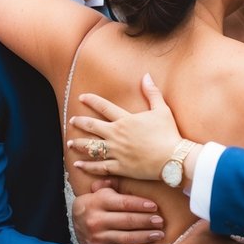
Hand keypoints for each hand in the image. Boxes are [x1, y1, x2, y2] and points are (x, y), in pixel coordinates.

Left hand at [69, 74, 184, 179]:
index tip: (82, 97)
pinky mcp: (119, 167)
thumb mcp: (162, 110)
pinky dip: (87, 166)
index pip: (104, 107)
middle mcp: (117, 135)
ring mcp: (117, 152)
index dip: (92, 101)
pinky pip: (99, 166)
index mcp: (126, 120)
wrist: (172, 158)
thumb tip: (146, 76)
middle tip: (72, 121)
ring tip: (70, 144)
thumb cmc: (168, 133)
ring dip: (79, 145)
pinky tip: (78, 165)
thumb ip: (152, 93)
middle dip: (80, 123)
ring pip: (92, 147)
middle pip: (92, 127)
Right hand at [70, 187, 165, 243]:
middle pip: (127, 220)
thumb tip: (124, 175)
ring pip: (126, 237)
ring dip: (145, 235)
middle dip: (146, 221)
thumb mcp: (97, 193)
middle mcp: (96, 219)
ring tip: (159, 233)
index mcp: (97, 201)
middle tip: (160, 221)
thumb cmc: (91, 206)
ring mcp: (97, 236)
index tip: (154, 206)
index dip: (140, 205)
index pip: (123, 203)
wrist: (74, 226)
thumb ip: (110, 186)